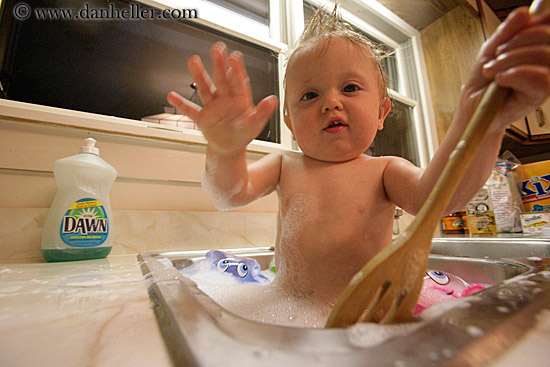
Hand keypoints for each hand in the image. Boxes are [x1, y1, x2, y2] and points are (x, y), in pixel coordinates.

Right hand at [167, 42, 278, 154]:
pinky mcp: (203, 118)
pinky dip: (182, 104)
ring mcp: (212, 107)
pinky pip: (191, 110)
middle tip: (217, 48)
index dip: (236, 69)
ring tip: (193, 60)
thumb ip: (263, 112)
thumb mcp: (255, 124)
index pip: (238, 82)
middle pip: (221, 79)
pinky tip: (172, 95)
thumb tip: (273, 100)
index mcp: (240, 99)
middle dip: (218, 64)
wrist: (230, 147)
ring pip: (205, 89)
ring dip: (199, 75)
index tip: (234, 56)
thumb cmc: (243, 134)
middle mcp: (225, 99)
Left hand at [461, 8, 549, 128]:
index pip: (548, 24)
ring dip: (509, 61)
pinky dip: (513, 74)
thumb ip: (506, 32)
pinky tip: (501, 80)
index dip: (533, 23)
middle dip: (514, 43)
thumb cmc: (482, 83)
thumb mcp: (490, 51)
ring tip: (493, 71)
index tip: (511, 34)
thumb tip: (524, 13)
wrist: (473, 108)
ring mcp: (546, 78)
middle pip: (546, 35)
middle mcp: (546, 61)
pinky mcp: (540, 96)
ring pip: (542, 54)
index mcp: (537, 47)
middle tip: (495, 57)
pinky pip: (539, 76)